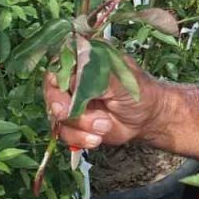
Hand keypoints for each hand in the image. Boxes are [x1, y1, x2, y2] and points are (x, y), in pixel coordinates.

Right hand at [42, 53, 163, 149]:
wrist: (147, 118)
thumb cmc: (139, 93)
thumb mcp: (123, 82)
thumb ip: (101, 77)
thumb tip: (78, 75)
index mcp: (85, 60)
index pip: (59, 63)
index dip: (58, 78)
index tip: (65, 90)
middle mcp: (74, 79)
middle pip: (51, 90)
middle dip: (61, 105)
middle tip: (69, 114)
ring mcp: (72, 102)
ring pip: (57, 115)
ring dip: (79, 125)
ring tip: (104, 126)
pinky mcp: (73, 122)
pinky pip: (64, 132)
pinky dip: (79, 138)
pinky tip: (96, 138)